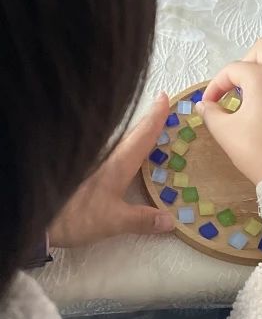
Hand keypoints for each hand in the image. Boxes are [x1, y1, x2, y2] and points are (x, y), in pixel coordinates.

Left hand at [49, 94, 174, 246]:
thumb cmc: (76, 214)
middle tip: (161, 108)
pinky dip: (122, 149)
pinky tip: (122, 155)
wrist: (34, 213)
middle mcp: (106, 156)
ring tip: (148, 131)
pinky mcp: (82, 169)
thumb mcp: (112, 221)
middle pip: (132, 134)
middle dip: (148, 121)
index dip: (155, 117)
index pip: (142, 135)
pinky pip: (110, 152)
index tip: (164, 97)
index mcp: (118, 163)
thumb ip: (141, 220)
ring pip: (120, 142)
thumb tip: (170, 221)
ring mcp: (93, 161)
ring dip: (135, 135)